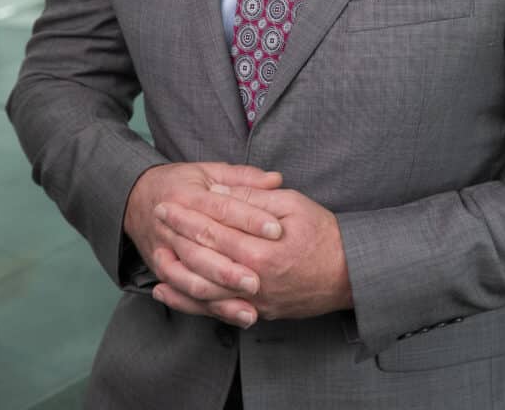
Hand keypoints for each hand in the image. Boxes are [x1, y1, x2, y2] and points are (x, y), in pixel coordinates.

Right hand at [124, 162, 282, 326]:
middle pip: (202, 247)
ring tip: (250, 303)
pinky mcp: (161, 271)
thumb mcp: (209, 171)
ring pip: (189, 276)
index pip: (221, 208)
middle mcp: (171, 225)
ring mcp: (164, 251)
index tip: (276, 230)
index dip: (249, 219)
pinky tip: (234, 316)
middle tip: (260, 279)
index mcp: (186, 196)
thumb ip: (243, 178)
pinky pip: (183, 293)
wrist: (136, 198)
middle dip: (231, 266)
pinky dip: (206, 307)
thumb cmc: (180, 183)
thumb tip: (276, 179)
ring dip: (219, 292)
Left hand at [153, 186, 352, 321]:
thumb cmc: (323, 234)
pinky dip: (190, 303)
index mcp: (261, 250)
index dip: (188, 216)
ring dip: (176, 274)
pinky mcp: (258, 312)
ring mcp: (254, 301)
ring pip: (205, 291)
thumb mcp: (293, 204)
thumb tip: (219, 192)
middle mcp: (253, 281)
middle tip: (156, 219)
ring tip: (155, 257)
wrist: (349, 273)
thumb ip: (253, 200)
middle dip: (177, 238)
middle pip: (204, 260)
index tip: (167, 202)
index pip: (214, 230)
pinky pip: (217, 311)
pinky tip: (170, 294)